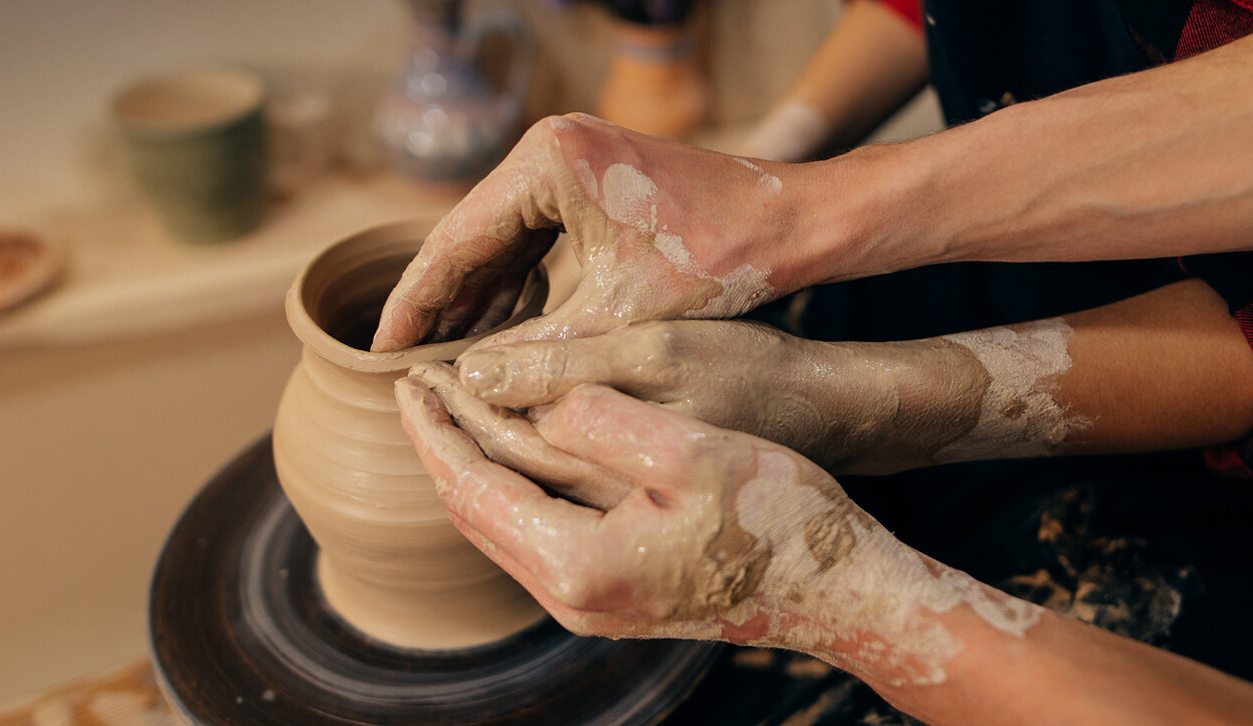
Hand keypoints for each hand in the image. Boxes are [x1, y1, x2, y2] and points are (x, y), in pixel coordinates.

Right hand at [370, 113, 806, 351]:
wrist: (797, 226)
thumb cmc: (720, 262)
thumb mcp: (617, 319)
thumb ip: (535, 351)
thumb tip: (462, 385)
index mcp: (546, 163)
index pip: (454, 242)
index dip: (414, 306)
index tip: (378, 354)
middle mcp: (551, 147)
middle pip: (472, 238)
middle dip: (443, 306)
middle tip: (404, 367)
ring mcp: (573, 160)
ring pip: (504, 240)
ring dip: (480, 299)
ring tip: (445, 361)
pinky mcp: (595, 180)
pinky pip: (538, 236)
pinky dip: (520, 283)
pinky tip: (502, 333)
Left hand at [394, 370, 1041, 685]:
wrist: (841, 590)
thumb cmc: (781, 516)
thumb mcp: (695, 448)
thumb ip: (600, 421)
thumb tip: (521, 400)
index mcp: (577, 560)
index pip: (471, 485)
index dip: (435, 426)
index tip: (410, 374)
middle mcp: (571, 598)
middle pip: (474, 513)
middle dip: (442, 444)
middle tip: (419, 380)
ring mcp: (592, 607)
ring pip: (501, 529)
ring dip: (474, 466)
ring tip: (456, 408)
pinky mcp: (616, 600)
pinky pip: (534, 538)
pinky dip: (512, 489)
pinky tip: (516, 453)